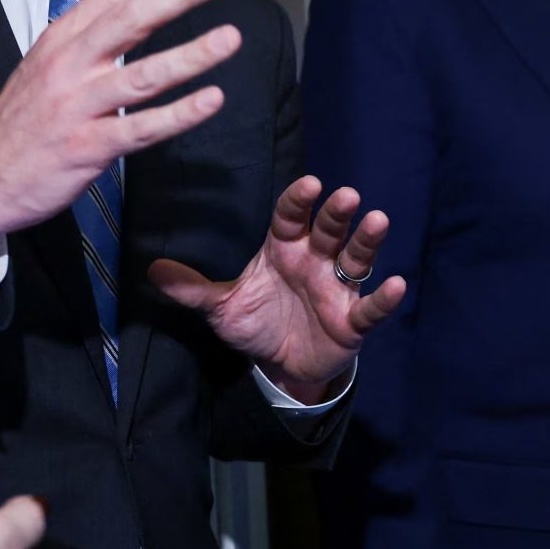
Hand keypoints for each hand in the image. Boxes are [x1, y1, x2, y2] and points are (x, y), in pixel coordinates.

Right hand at [0, 0, 239, 270]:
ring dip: (190, 54)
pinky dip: (179, 114)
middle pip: (130, 19)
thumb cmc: (25, 119)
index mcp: (62, 38)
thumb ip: (92, 35)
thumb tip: (141, 5)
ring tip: (230, 38)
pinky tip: (211, 100)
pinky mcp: (86, 147)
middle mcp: (68, 65)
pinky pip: (140, 128)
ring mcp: (77, 106)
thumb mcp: (49, 62)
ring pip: (141, 74)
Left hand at [149, 177, 405, 400]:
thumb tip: (152, 271)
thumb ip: (193, 290)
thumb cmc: (257, 323)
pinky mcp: (353, 320)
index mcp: (284, 249)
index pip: (292, 217)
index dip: (300, 200)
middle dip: (337, 213)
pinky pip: (371, 307)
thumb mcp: (221, 308)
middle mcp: (315, 261)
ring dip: (367, 240)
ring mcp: (337, 289)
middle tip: (346, 195)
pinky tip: (397, 285)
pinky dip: (384, 297)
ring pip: (355, 259)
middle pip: (329, 230)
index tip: (309, 184)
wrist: (282, 365)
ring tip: (377, 220)